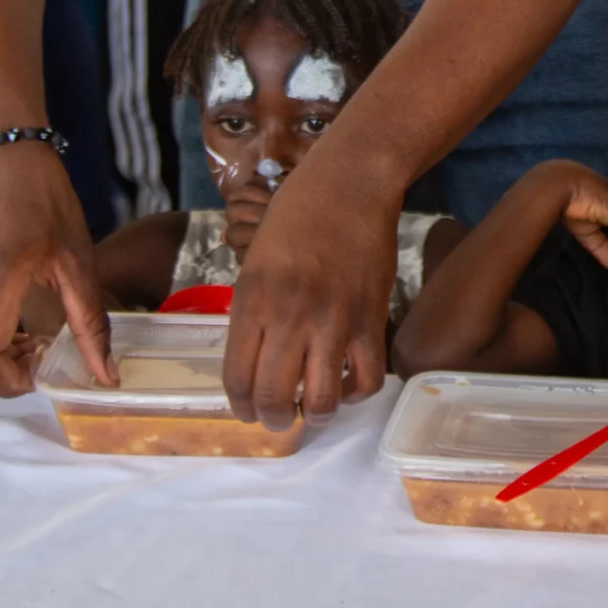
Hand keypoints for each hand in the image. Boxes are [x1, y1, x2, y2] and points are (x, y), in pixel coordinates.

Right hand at [0, 141, 113, 395]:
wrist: (2, 155)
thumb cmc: (44, 198)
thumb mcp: (77, 258)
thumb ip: (90, 321)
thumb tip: (105, 375)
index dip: (14, 381)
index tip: (48, 369)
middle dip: (0, 382)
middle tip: (41, 363)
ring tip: (33, 346)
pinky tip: (17, 330)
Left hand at [225, 156, 395, 430]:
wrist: (349, 186)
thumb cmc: (295, 216)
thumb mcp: (254, 263)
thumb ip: (253, 313)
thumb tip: (257, 359)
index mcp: (253, 302)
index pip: (237, 378)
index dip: (240, 406)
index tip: (246, 410)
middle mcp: (290, 317)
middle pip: (273, 398)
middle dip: (272, 420)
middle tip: (277, 419)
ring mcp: (333, 322)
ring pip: (321, 401)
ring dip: (313, 416)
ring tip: (311, 408)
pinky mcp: (371, 320)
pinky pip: (366, 379)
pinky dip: (355, 394)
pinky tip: (346, 382)